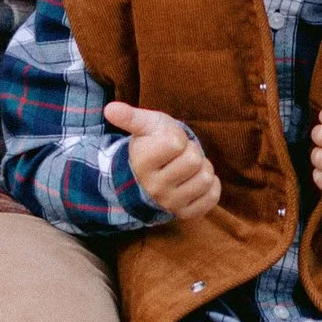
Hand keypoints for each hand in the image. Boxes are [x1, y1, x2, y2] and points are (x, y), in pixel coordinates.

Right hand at [104, 101, 220, 221]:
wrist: (149, 175)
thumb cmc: (151, 144)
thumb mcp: (144, 125)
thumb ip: (130, 117)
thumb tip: (110, 108)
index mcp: (142, 163)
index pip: (176, 144)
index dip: (177, 138)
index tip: (169, 142)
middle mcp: (154, 187)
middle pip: (194, 161)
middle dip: (191, 152)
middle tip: (180, 155)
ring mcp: (170, 203)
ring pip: (204, 179)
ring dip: (202, 169)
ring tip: (188, 167)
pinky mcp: (185, 213)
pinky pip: (211, 197)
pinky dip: (211, 187)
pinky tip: (196, 181)